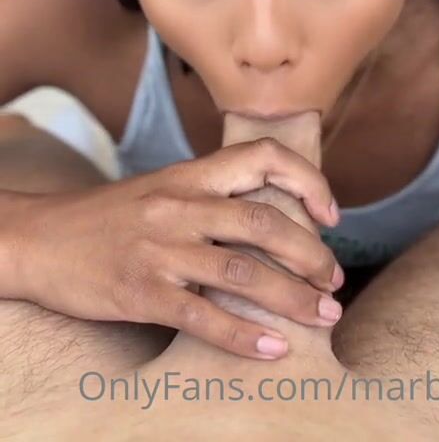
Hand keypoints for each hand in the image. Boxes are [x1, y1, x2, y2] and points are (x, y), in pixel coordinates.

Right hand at [9, 139, 343, 359]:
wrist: (38, 239)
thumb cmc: (106, 219)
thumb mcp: (160, 190)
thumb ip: (209, 198)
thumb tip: (271, 221)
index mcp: (189, 175)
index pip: (262, 156)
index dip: (307, 180)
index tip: (330, 214)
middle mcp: (180, 205)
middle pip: (265, 221)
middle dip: (311, 253)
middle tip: (333, 281)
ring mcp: (161, 249)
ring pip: (243, 271)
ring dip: (293, 297)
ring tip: (323, 316)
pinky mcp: (141, 292)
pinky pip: (202, 316)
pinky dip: (243, 336)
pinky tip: (272, 349)